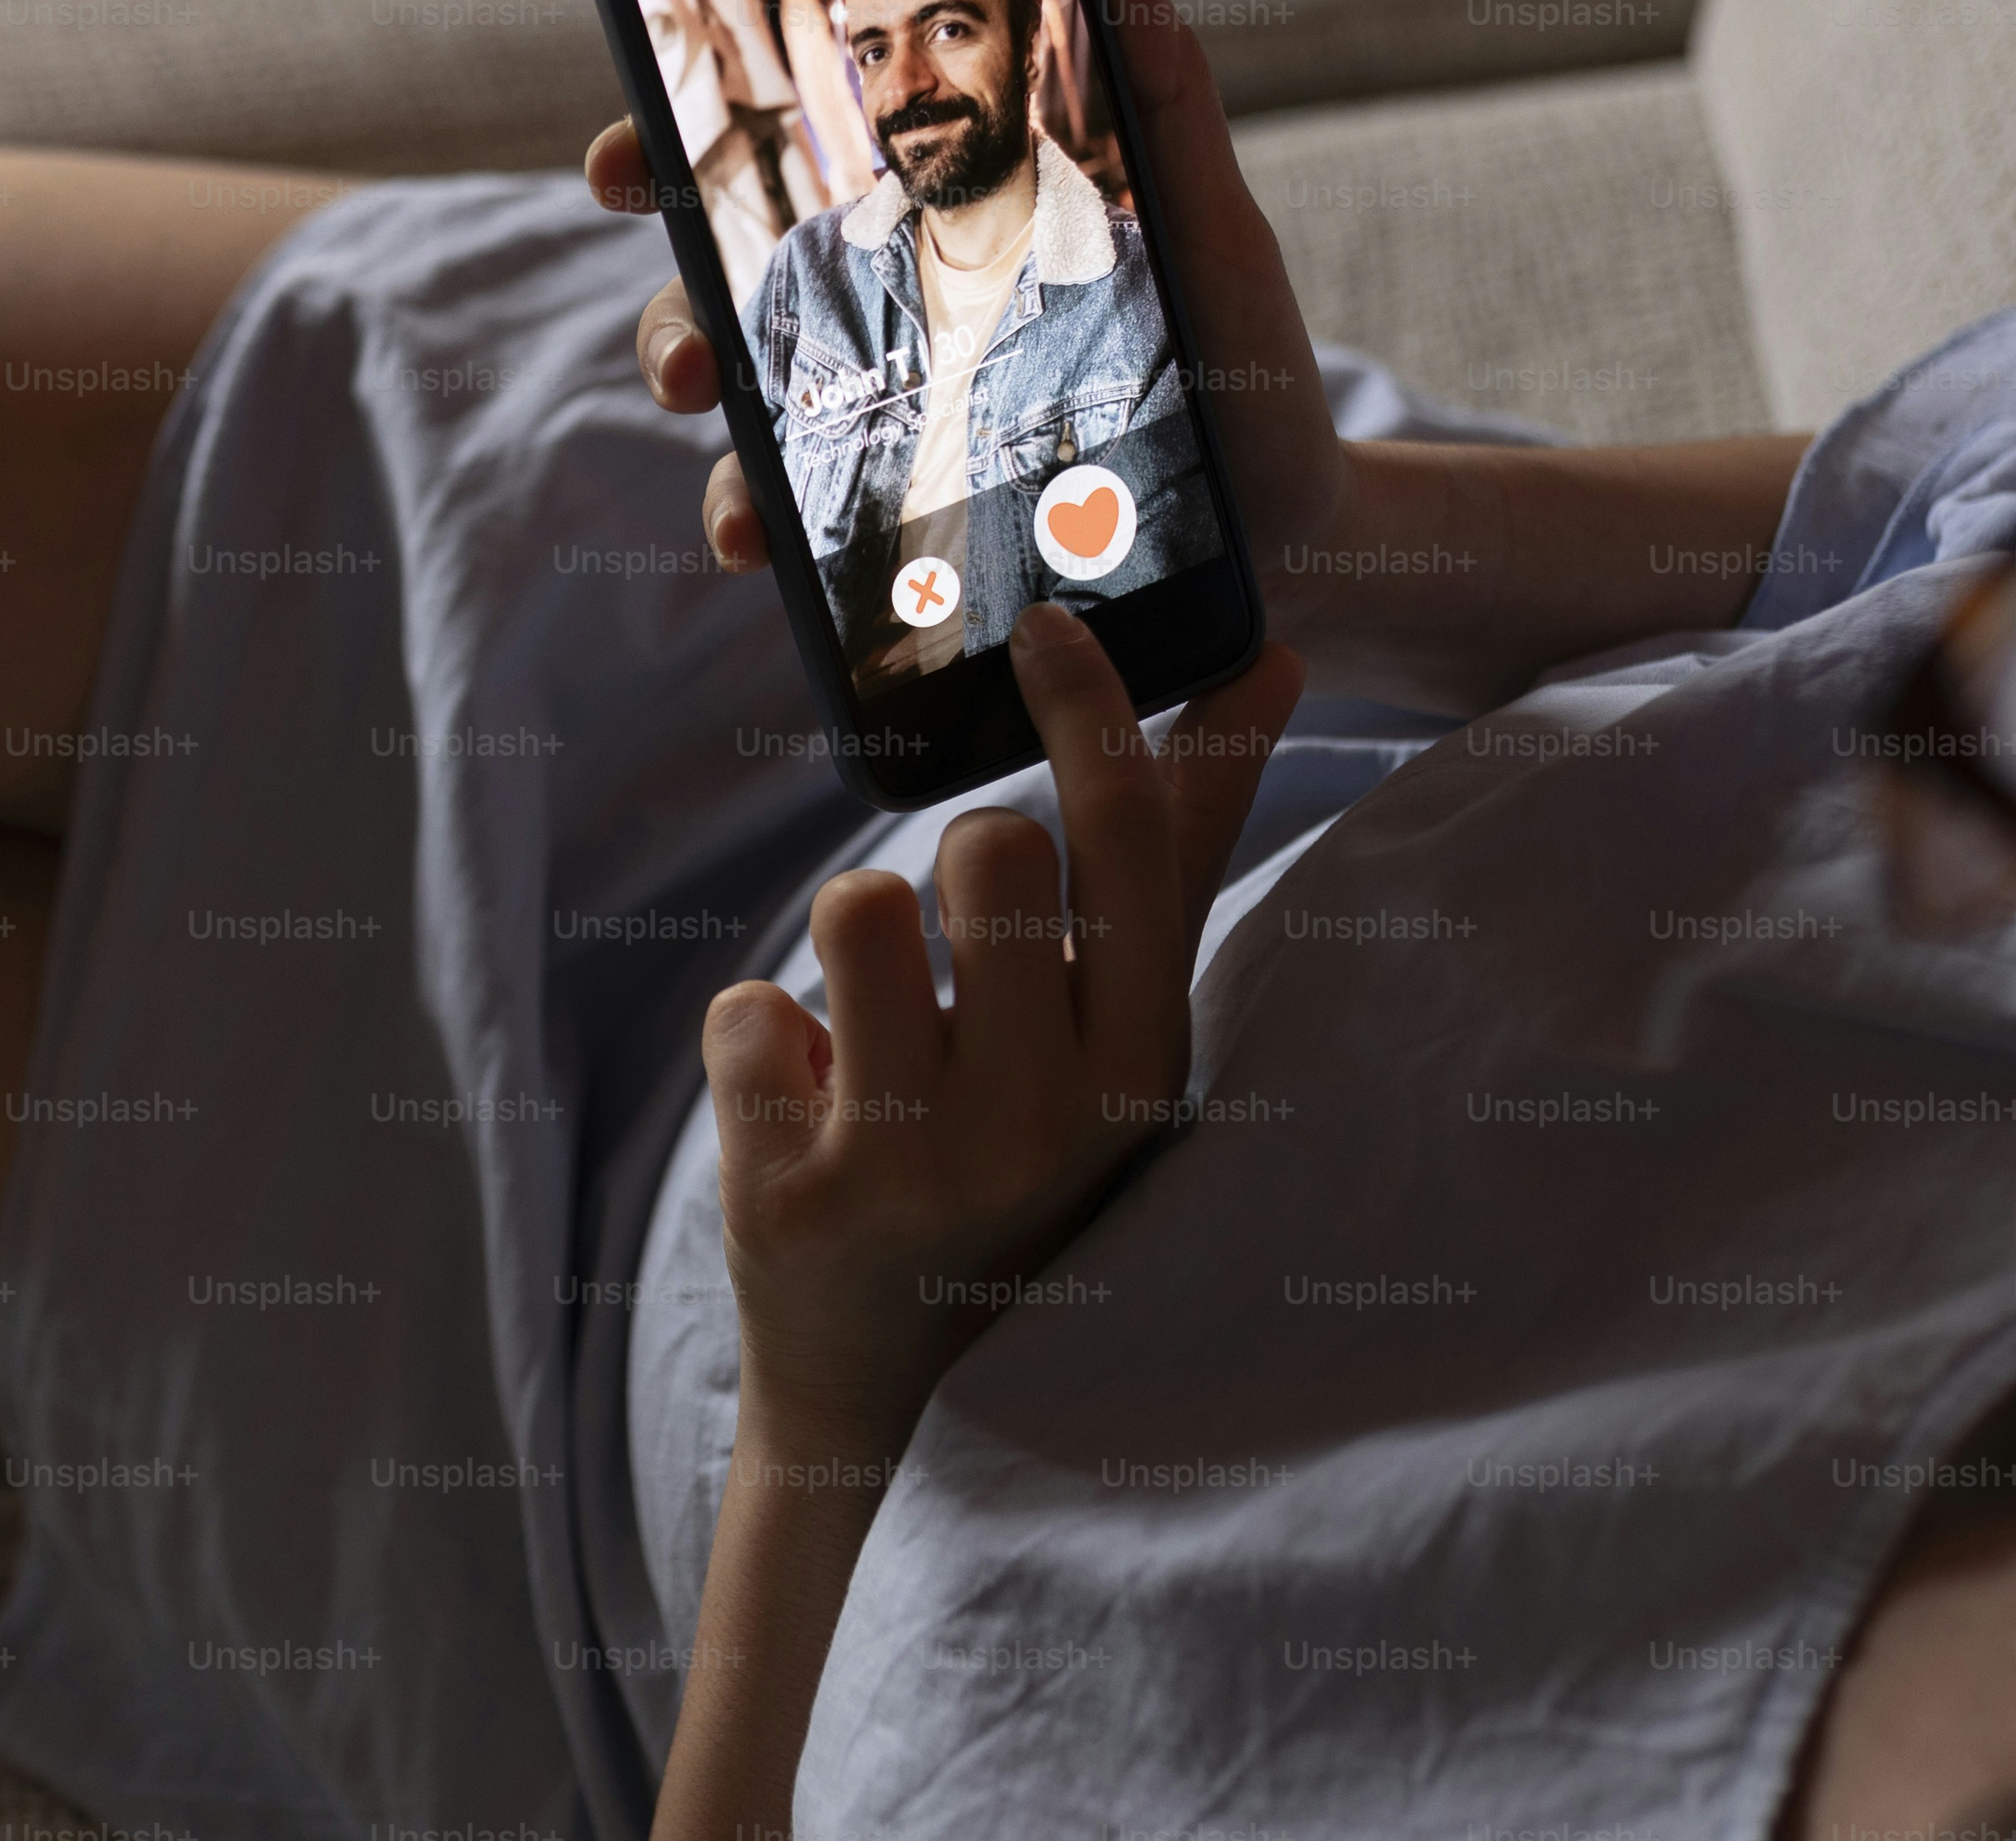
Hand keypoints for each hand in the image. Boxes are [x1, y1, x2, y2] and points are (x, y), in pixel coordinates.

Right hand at [594, 0, 1353, 619]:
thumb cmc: (1249, 359)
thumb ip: (1158, 73)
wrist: (1299, 525)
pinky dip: (781, 548)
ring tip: (746, 518)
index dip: (663, 154)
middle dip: (672, 335)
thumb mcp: (1207, 214)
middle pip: (722, 314)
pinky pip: (820, 544)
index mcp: (924, 231)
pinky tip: (780, 562)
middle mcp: (885, 331)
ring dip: (722, 473)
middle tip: (688, 371)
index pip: (766, 178)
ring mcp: (893, 434)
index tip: (618, 163)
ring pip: (753, 441)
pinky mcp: (918, 536)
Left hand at [703, 604, 1304, 1462]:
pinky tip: (806, 1107)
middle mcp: (1044, 1118)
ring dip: (852, 941)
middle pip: (987, 849)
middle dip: (954, 865)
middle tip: (958, 956)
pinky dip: (763, 1037)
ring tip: (876, 1028)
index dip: (1088, 704)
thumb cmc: (1026, 1165)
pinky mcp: (791, 1198)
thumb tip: (1267, 659)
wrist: (895, 1396)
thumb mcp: (1120, 1030)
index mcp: (1143, 1066)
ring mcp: (915, 1164)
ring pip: (857, 904)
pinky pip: (748, 1005)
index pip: (1128, 837)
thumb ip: (1179, 847)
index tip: (1044, 619)